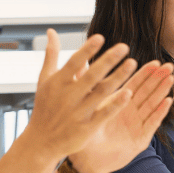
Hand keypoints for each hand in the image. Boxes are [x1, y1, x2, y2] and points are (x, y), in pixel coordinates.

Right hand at [20, 30, 137, 161]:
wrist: (41, 141)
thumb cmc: (45, 106)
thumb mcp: (44, 80)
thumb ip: (51, 55)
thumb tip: (52, 31)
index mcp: (58, 82)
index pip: (73, 62)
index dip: (87, 50)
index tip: (101, 37)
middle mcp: (68, 96)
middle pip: (91, 75)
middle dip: (108, 60)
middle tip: (124, 47)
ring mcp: (78, 112)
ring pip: (101, 92)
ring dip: (118, 77)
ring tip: (132, 63)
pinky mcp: (87, 128)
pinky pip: (104, 114)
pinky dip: (116, 104)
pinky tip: (129, 92)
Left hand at [69, 60, 173, 172]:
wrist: (87, 161)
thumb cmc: (87, 136)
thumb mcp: (88, 110)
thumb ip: (87, 88)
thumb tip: (77, 66)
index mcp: (119, 103)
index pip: (134, 84)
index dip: (146, 73)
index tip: (156, 62)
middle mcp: (130, 112)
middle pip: (147, 92)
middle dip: (158, 79)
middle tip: (169, 66)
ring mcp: (137, 125)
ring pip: (152, 105)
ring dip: (162, 92)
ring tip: (171, 79)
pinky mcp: (141, 139)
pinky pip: (151, 123)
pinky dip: (159, 112)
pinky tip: (167, 102)